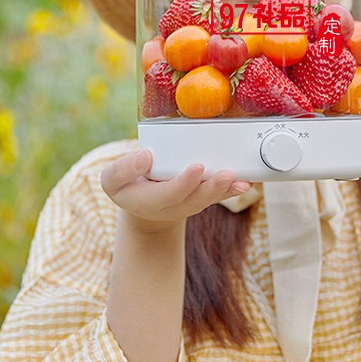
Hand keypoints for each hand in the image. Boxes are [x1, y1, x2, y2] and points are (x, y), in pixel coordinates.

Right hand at [100, 149, 251, 235]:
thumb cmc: (127, 186)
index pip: (170, 193)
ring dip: (228, 190)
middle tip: (227, 175)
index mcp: (150, 201)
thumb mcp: (112, 180)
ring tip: (242, 181)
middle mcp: (174, 205)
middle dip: (212, 188)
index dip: (184, 182)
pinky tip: (248, 181)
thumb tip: (146, 156)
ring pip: (210, 198)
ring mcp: (190, 203)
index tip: (197, 167)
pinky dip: (233, 189)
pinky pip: (219, 195)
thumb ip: (123, 169)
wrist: (143, 204)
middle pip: (196, 198)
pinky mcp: (202, 198)